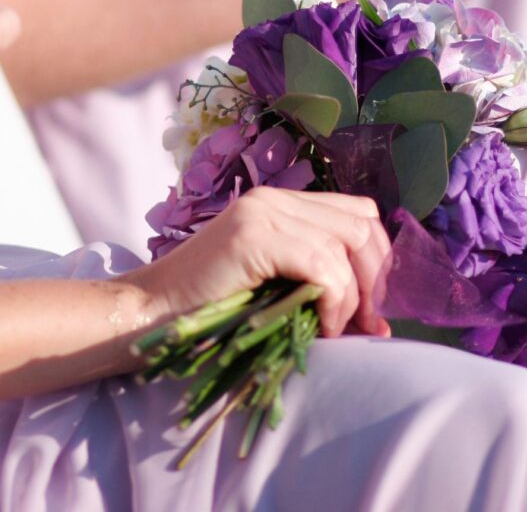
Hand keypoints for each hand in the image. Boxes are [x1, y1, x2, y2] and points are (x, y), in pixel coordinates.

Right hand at [127, 187, 392, 338]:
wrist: (147, 315)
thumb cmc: (209, 312)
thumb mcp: (275, 287)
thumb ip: (316, 281)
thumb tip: (378, 316)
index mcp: (281, 203)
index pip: (358, 214)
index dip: (377, 259)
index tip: (374, 308)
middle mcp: (274, 198)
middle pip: (362, 224)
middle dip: (376, 278)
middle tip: (367, 324)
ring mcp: (263, 212)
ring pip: (347, 243)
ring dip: (354, 295)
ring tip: (337, 329)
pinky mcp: (254, 236)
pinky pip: (322, 264)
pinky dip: (335, 299)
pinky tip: (323, 326)